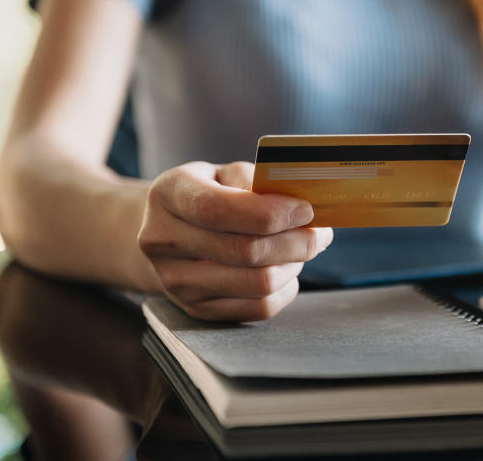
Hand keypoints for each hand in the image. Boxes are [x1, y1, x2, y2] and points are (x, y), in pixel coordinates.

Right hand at [138, 161, 331, 321]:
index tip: (305, 210)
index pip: (216, 209)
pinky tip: (286, 268)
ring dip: (294, 265)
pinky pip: (259, 308)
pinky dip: (285, 288)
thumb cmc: (210, 193)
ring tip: (302, 248)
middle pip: (245, 251)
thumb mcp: (226, 172)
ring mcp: (176, 281)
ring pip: (258, 284)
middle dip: (296, 242)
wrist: (171, 231)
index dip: (269, 212)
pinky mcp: (197, 310)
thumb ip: (258, 182)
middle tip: (320, 232)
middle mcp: (162, 240)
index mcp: (169, 194)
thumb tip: (302, 206)